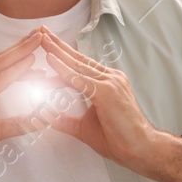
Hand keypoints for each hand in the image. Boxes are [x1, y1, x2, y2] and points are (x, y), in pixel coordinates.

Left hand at [37, 29, 157, 167]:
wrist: (141, 150)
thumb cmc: (119, 139)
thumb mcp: (84, 127)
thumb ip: (64, 120)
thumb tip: (44, 116)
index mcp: (107, 82)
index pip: (80, 65)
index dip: (62, 55)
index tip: (47, 45)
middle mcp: (110, 78)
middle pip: (78, 59)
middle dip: (58, 45)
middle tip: (41, 31)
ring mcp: (111, 82)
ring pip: (77, 65)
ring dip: (57, 52)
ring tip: (41, 39)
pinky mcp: (108, 92)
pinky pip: (80, 79)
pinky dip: (63, 70)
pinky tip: (50, 60)